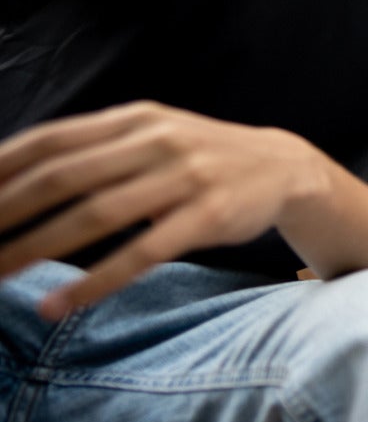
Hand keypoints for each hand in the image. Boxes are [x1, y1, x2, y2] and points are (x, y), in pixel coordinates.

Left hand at [0, 103, 324, 318]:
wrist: (286, 167)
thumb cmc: (202, 159)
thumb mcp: (153, 136)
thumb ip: (97, 150)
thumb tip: (16, 178)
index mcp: (134, 119)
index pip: (52, 140)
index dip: (0, 168)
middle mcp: (156, 141)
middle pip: (64, 177)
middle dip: (5, 212)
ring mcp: (186, 177)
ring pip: (96, 215)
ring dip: (37, 248)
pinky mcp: (209, 215)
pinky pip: (143, 252)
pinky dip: (95, 281)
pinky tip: (58, 303)